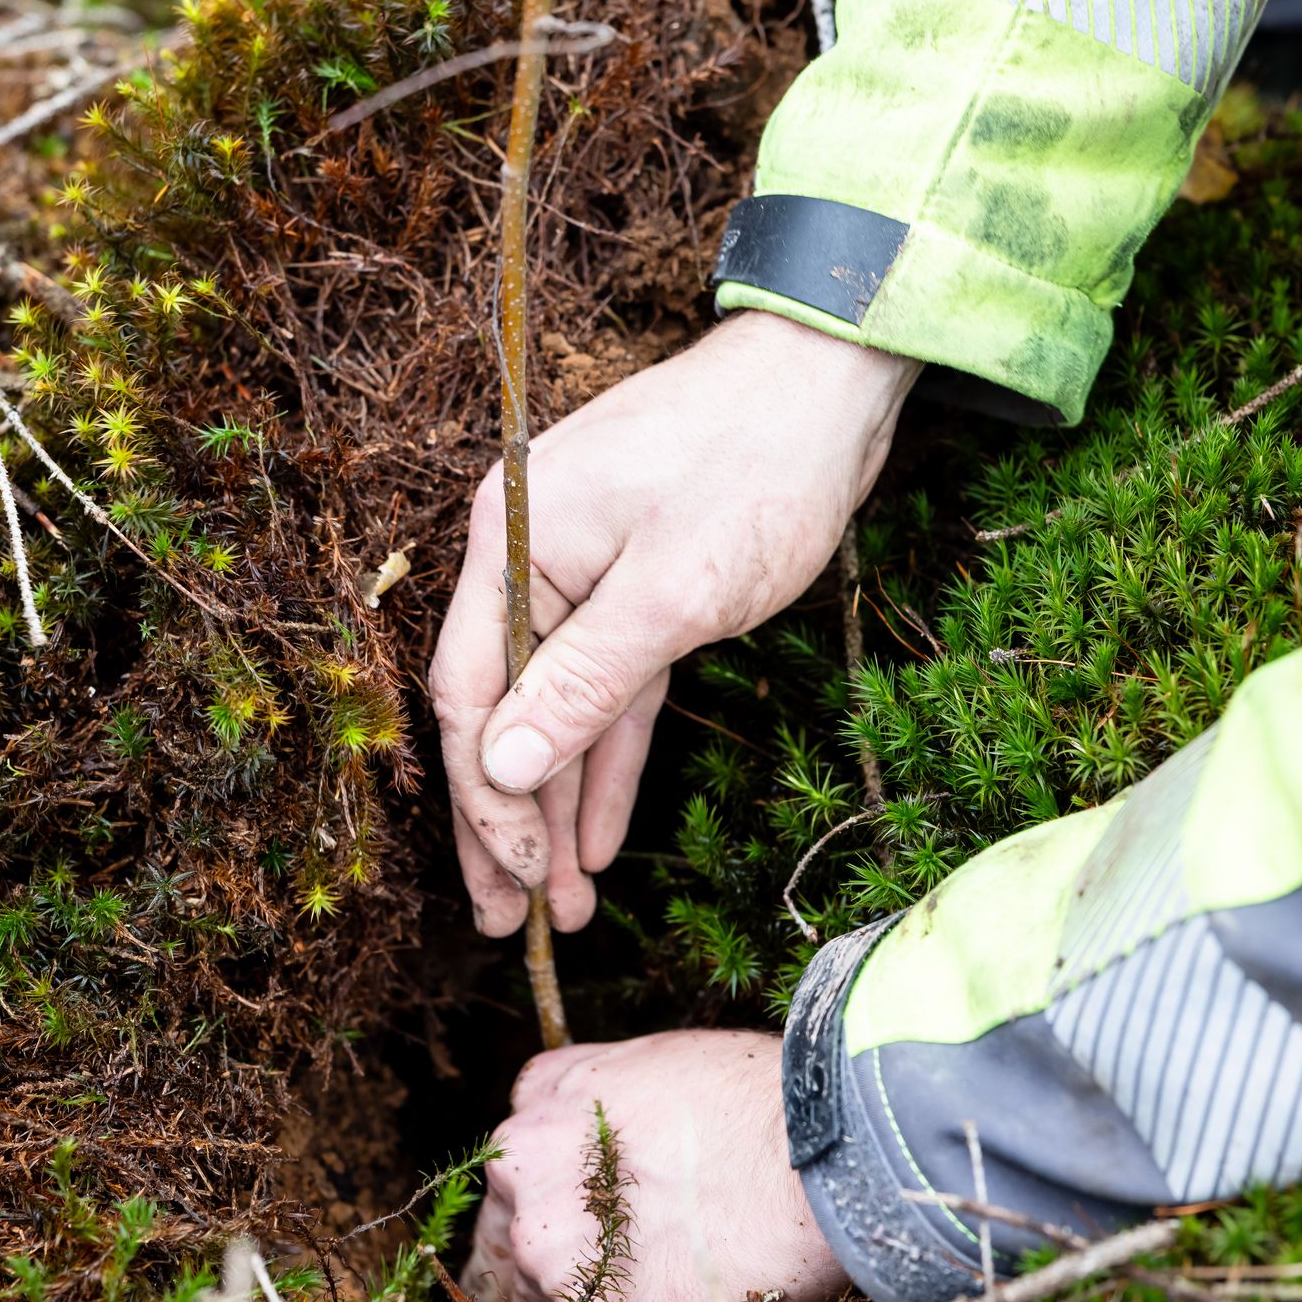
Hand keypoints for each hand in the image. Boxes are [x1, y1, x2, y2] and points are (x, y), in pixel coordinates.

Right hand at [431, 311, 915, 933]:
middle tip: (513, 925)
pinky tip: (602, 833)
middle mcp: (526, 552)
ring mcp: (578, 564)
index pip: (469, 692)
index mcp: (509, 542)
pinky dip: (606, 754)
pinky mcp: (635, 578)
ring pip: (554, 706)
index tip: (516, 883)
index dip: (486, 799)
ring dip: (560, 802)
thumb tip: (498, 770)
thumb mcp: (671, 594)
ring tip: (564, 906)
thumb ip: (580, 686)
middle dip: (509, 822)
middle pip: (499, 708)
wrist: (832, 377)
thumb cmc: (755, 468)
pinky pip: (606, 684)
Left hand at [465, 1030, 846, 1301]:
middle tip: (607, 1258)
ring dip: (564, 1290)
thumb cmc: (751, 1103)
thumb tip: (610, 1133)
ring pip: (523, 1280)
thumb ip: (602, 1098)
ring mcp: (541, 1238)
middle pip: (507, 1216)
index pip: (519, 1152)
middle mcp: (522, 1161)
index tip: (586, 1205)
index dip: (555, 1183)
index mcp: (543, 1093)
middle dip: (550, 1237)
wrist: (801, 1164)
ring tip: (630, 1293)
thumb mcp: (656, 1062)